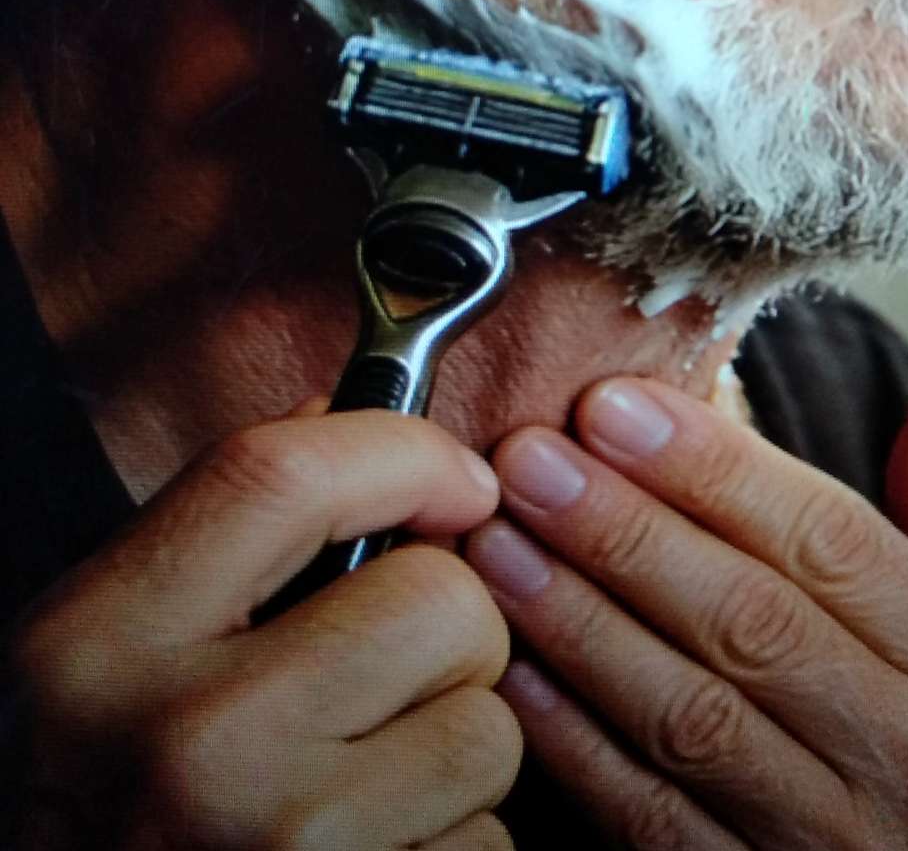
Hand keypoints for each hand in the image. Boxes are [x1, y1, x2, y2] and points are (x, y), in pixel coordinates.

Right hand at [11, 407, 521, 848]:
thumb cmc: (98, 810)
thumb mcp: (100, 659)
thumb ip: (219, 538)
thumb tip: (342, 420)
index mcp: (109, 639)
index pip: (287, 473)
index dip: (404, 452)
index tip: (458, 482)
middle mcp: (193, 739)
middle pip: (437, 601)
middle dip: (447, 638)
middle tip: (385, 687)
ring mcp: (281, 843)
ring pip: (485, 732)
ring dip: (453, 758)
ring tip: (365, 787)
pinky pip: (489, 846)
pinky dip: (451, 848)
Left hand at [465, 367, 907, 848]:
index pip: (835, 545)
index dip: (717, 470)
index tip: (617, 403)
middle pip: (751, 624)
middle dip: (625, 531)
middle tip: (528, 457)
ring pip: (688, 719)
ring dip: (578, 622)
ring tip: (496, 540)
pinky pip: (648, 819)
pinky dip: (572, 740)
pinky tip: (512, 665)